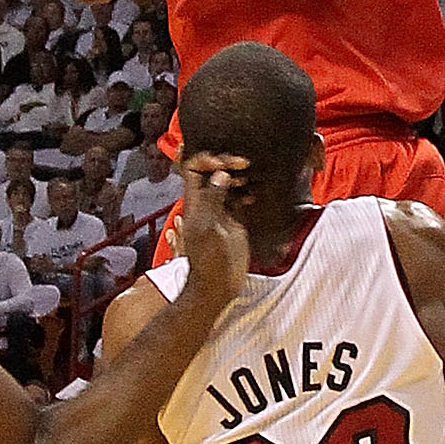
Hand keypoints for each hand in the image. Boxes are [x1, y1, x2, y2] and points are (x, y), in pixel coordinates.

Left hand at [177, 155, 249, 313]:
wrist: (217, 285)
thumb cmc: (208, 260)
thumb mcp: (208, 227)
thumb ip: (213, 199)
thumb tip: (221, 174)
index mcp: (194, 202)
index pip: (191, 168)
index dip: (204, 158)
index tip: (221, 162)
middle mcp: (206, 203)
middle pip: (211, 171)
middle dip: (225, 161)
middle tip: (242, 162)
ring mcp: (220, 211)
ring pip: (226, 182)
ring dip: (237, 174)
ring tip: (248, 173)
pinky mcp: (234, 221)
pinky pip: (239, 198)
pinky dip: (246, 191)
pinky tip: (253, 194)